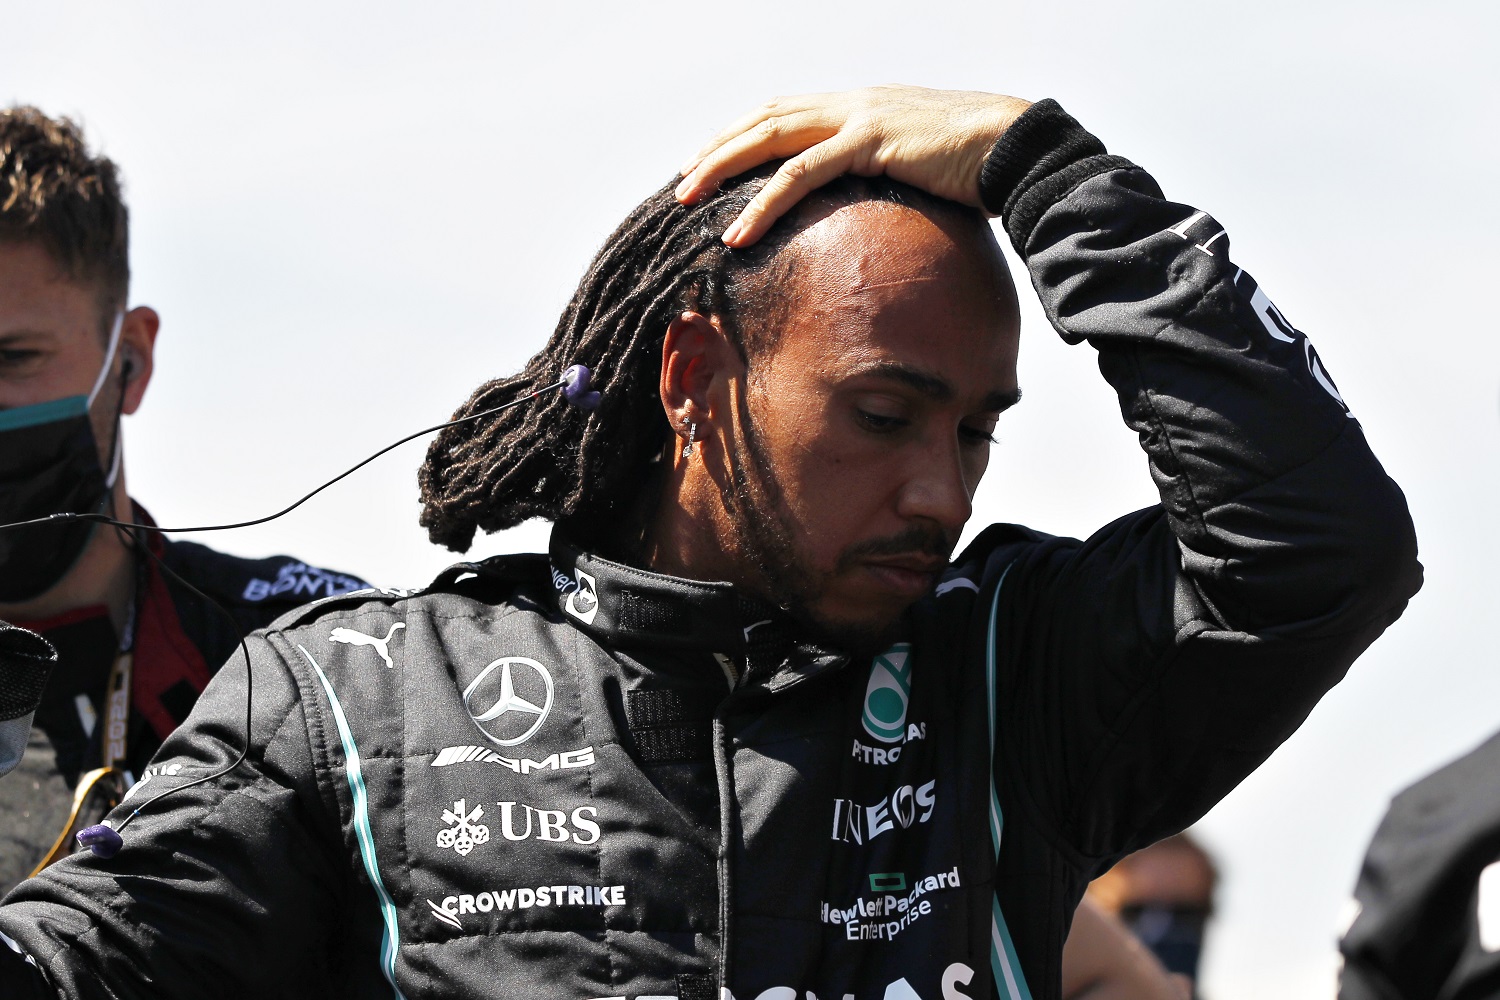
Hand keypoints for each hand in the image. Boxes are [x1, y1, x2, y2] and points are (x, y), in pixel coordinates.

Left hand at [676, 85, 1031, 246]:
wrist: (1016, 147)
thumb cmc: (976, 166)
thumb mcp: (917, 168)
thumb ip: (884, 178)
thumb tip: (868, 212)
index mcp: (858, 106)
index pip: (783, 112)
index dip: (740, 134)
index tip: (706, 162)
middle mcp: (851, 103)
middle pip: (764, 118)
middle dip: (717, 149)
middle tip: (680, 182)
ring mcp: (859, 116)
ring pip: (771, 137)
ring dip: (722, 168)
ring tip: (687, 199)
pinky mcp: (869, 140)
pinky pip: (801, 173)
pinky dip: (763, 203)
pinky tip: (738, 231)